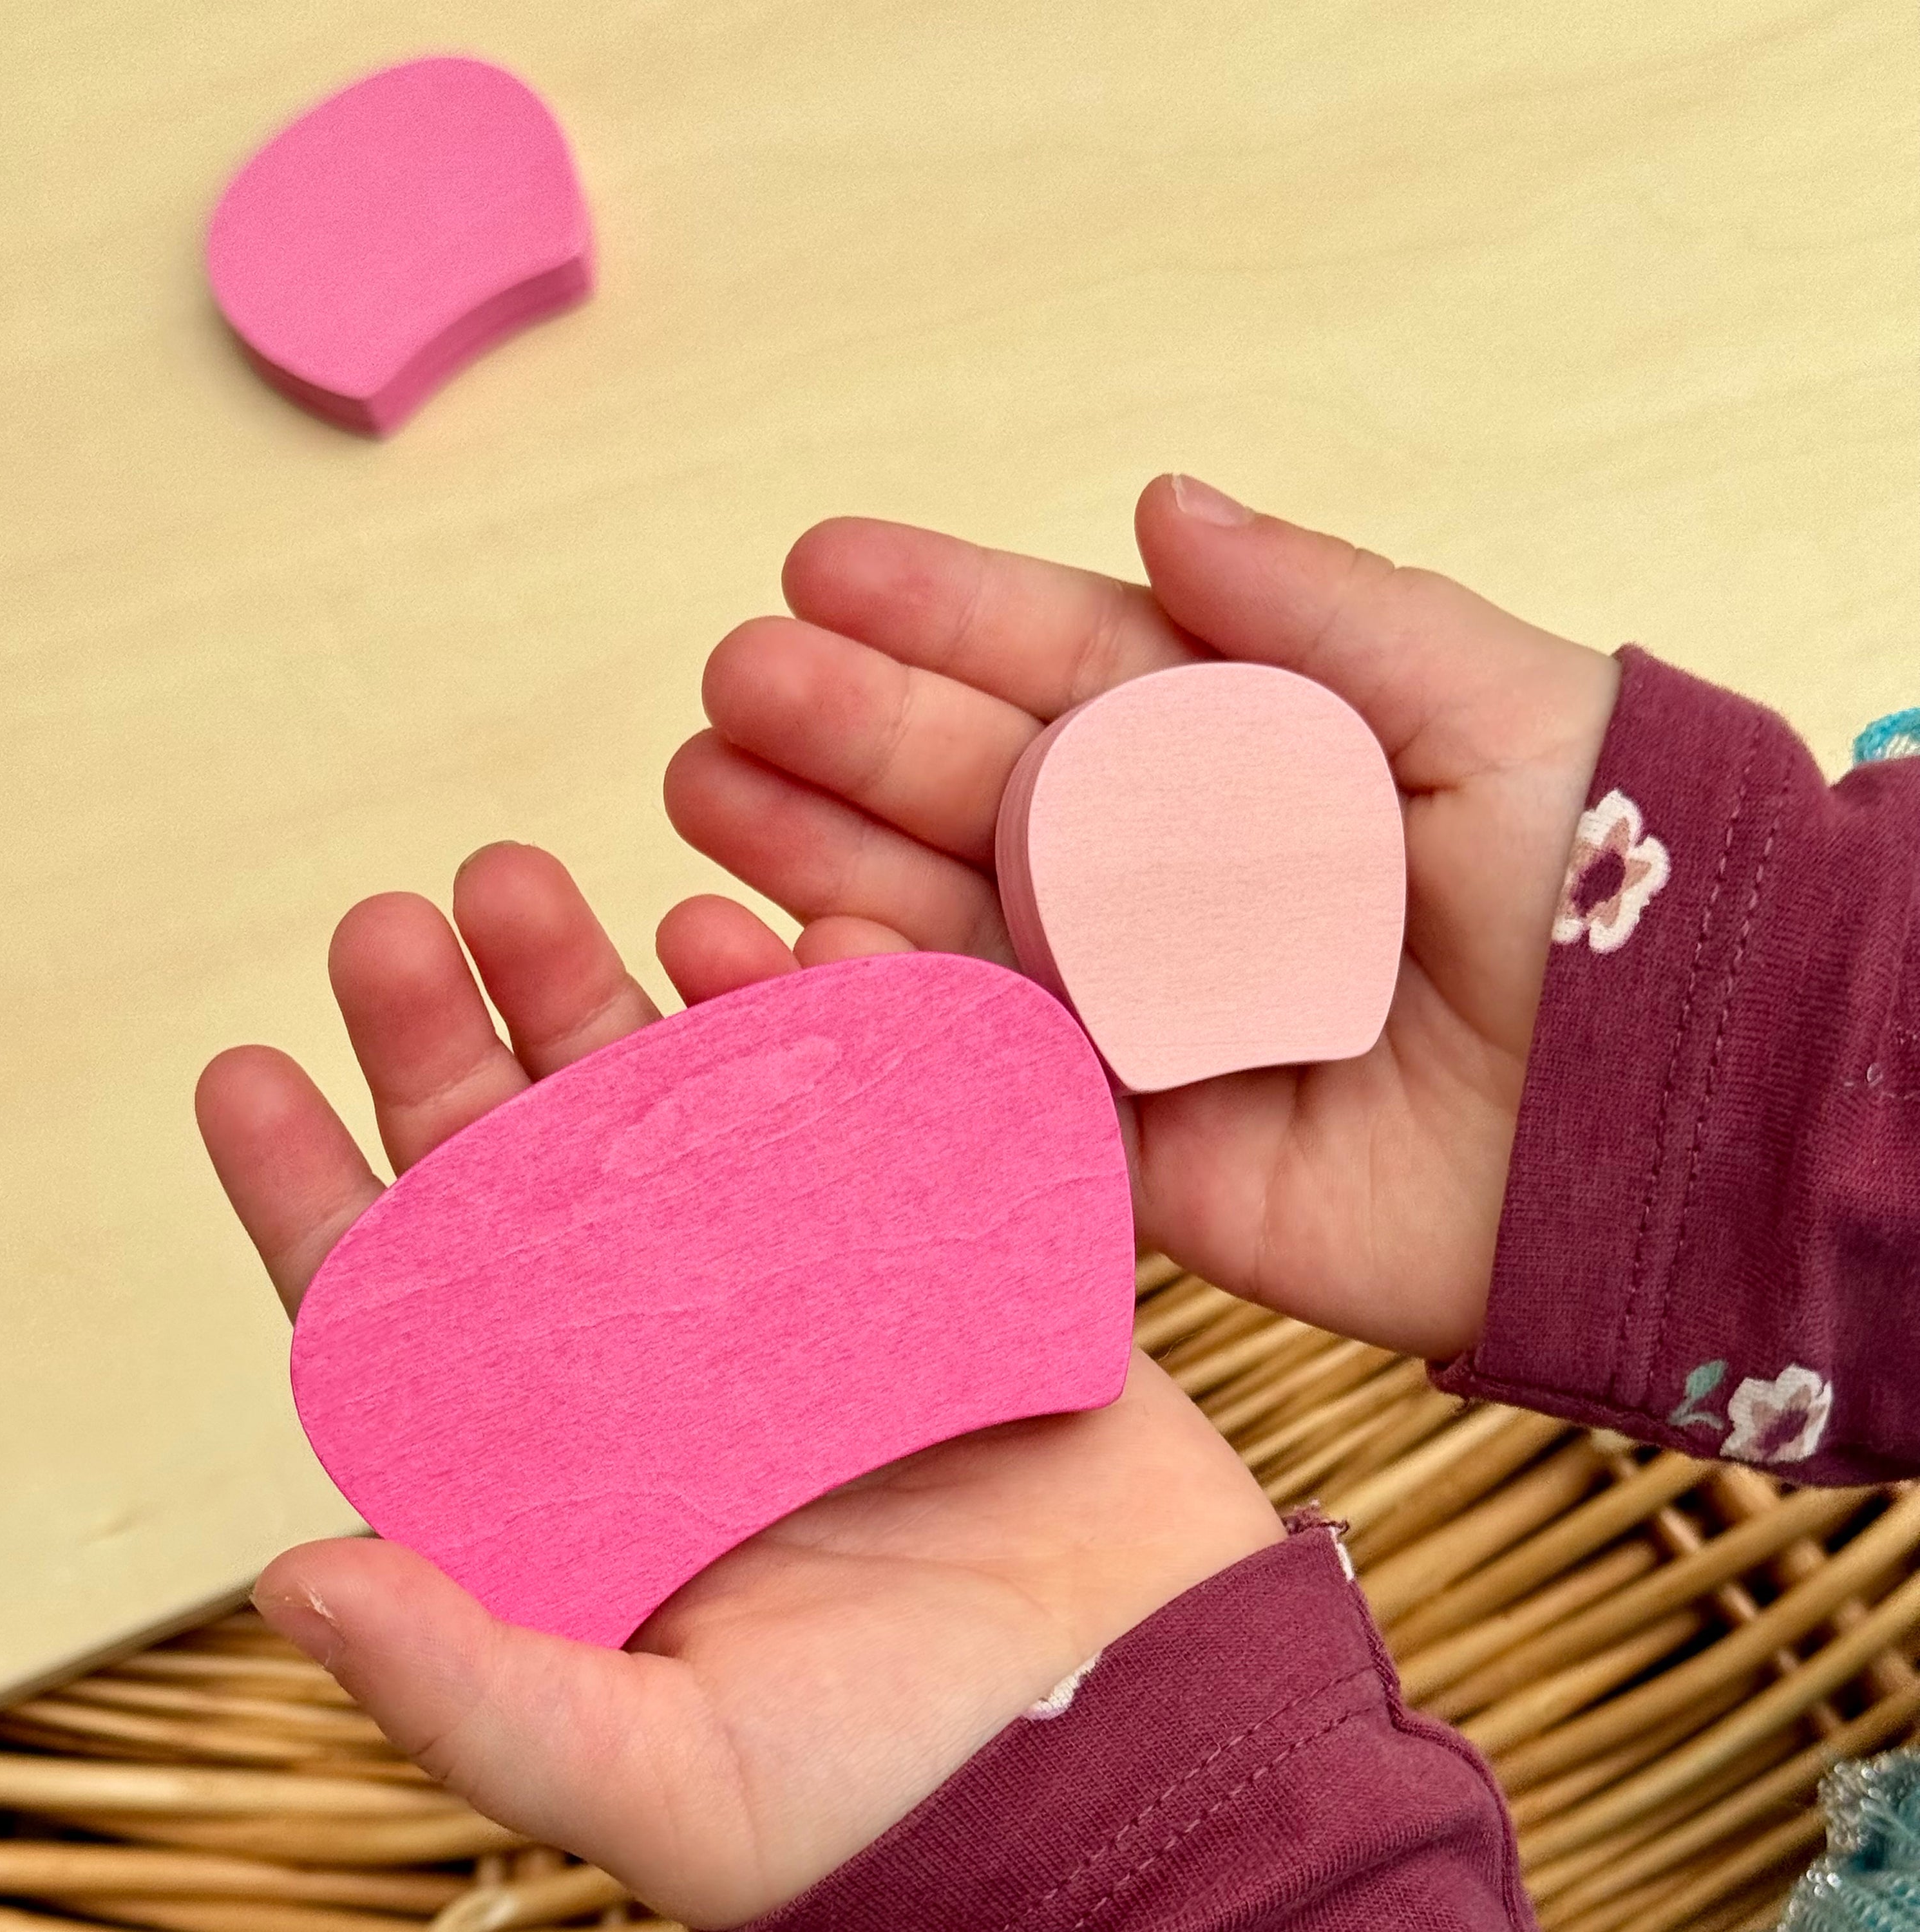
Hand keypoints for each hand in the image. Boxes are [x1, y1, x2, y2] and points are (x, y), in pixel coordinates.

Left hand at [195, 841, 1281, 1926]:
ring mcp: (818, 1292)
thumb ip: (475, 1686)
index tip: (247, 1071)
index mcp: (591, 1474)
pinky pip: (871, 1101)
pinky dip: (819, 1011)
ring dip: (611, 989)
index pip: (417, 1321)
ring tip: (534, 883)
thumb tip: (292, 1576)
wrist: (1150, 1746)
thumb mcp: (662, 1779)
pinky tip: (754, 938)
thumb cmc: (900, 1795)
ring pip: (686, 1109)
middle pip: (541, 1172)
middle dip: (459, 1040)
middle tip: (401, 919)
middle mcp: (686, 1362)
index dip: (322, 1197)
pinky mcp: (950, 1249)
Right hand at [665, 474, 1621, 1359]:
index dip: (941, 613)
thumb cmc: (1603, 894)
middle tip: (733, 686)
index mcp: (1243, 753)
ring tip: (705, 797)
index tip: (819, 564)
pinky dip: (881, 1028)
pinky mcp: (1127, 1150)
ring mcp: (1135, 1013)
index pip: (1064, 665)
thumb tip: (1160, 501)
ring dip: (820, 862)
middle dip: (846, 731)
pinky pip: (982, 1083)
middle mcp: (1169, 878)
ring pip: (951, 924)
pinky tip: (782, 959)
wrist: (1662, 1129)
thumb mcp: (1486, 703)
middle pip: (978, 789)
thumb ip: (1318, 606)